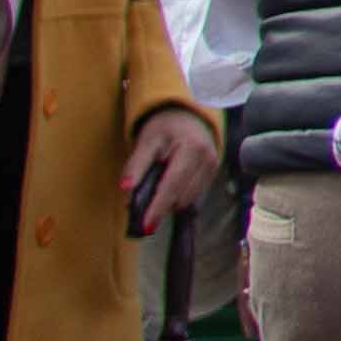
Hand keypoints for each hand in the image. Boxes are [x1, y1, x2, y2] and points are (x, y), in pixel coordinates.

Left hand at [122, 109, 219, 230]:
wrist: (187, 114)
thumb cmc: (164, 126)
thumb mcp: (146, 141)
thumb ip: (136, 165)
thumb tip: (126, 189)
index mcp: (191, 149)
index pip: (172, 185)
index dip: (158, 207)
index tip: (146, 226)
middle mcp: (207, 159)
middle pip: (182, 196)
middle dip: (161, 206)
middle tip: (141, 208)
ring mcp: (213, 166)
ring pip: (189, 199)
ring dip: (170, 203)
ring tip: (154, 194)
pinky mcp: (213, 172)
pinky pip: (195, 195)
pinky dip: (179, 197)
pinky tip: (169, 189)